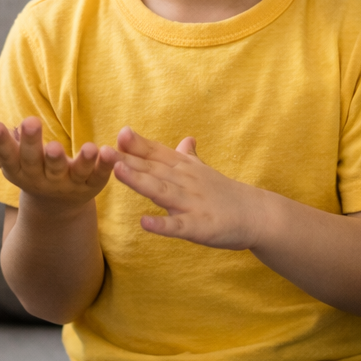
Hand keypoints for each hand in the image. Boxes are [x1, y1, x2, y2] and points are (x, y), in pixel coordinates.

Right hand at [0, 116, 113, 208]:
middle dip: (34, 143)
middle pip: (38, 162)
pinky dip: (105, 166)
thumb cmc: (30, 169)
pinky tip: (111, 151)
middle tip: (31, 122)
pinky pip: (99, 176)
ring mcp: (68, 185)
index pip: (8, 156)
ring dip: (80, 160)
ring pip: (72, 172)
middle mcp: (43, 179)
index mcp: (20, 171)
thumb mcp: (11, 158)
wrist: (56, 207)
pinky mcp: (91, 186)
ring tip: (86, 147)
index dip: (1, 142)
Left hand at [111, 127, 267, 248]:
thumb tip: (185, 140)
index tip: (119, 133)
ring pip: (161, 191)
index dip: (138, 144)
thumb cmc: (226, 193)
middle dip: (127, 159)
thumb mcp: (205, 171)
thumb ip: (189, 157)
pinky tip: (145, 223)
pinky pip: (178, 226)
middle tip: (103, 150)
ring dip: (139, 181)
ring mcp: (192, 204)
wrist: (257, 214)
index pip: (158, 153)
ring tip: (118, 172)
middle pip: (153, 169)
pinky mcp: (199, 227)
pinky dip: (162, 224)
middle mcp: (186, 182)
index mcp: (185, 169)